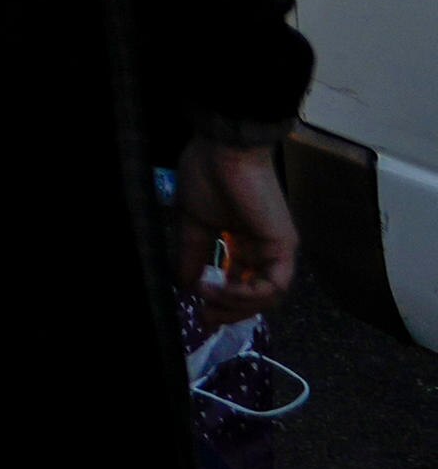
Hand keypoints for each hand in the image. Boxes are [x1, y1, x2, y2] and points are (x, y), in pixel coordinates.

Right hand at [181, 134, 302, 313]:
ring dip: (238, 304)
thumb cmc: (206, 178)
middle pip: (256, 297)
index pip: (239, 284)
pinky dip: (250, 293)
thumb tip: (184, 285)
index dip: (221, 302)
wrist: (223, 151)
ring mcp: (276, 250)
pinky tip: (224, 288)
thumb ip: (192, 255)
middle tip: (205, 318)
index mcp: (243, 244)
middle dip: (230, 311)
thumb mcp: (192, 224)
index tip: (199, 314)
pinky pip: (274, 285)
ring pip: (268, 297)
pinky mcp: (284, 247)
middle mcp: (263, 251)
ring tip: (209, 297)